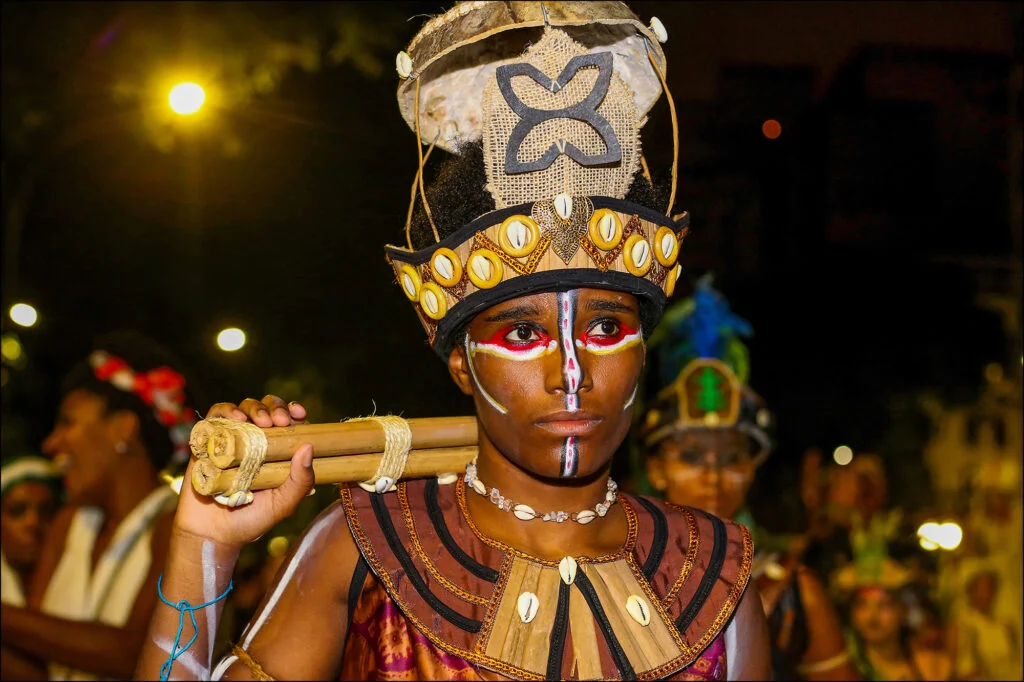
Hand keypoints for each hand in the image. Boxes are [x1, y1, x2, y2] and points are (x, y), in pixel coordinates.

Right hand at [171, 395, 313, 548]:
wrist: (212, 534)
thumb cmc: (252, 520)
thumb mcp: (283, 504)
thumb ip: (301, 481)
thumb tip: (309, 447)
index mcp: (277, 452)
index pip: (289, 422)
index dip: (294, 412)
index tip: (298, 413)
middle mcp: (256, 442)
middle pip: (267, 408)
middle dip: (275, 407)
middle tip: (279, 421)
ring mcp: (232, 439)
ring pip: (245, 408)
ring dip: (255, 408)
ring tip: (260, 421)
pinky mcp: (208, 441)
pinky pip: (215, 416)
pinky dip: (225, 411)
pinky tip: (236, 419)